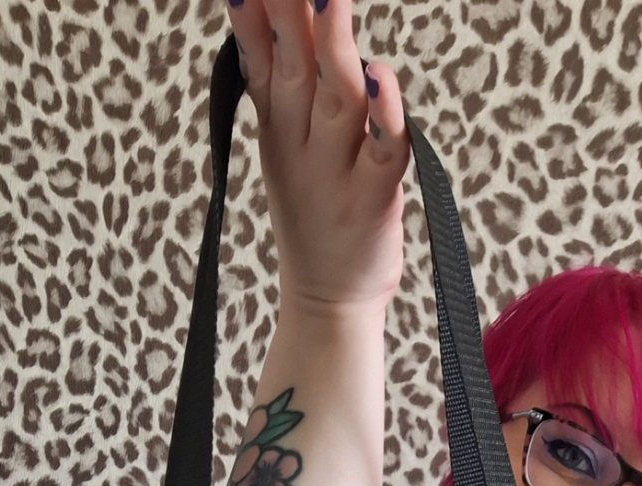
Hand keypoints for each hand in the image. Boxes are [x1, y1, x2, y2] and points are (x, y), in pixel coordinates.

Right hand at [226, 0, 410, 311]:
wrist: (328, 301)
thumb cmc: (316, 213)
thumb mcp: (284, 142)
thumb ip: (277, 76)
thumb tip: (262, 8)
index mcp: (279, 128)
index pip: (263, 58)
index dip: (255, 18)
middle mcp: (304, 145)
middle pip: (295, 70)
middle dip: (290, 16)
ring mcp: (338, 173)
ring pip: (338, 100)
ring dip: (335, 48)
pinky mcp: (375, 200)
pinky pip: (384, 152)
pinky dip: (385, 116)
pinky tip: (381, 79)